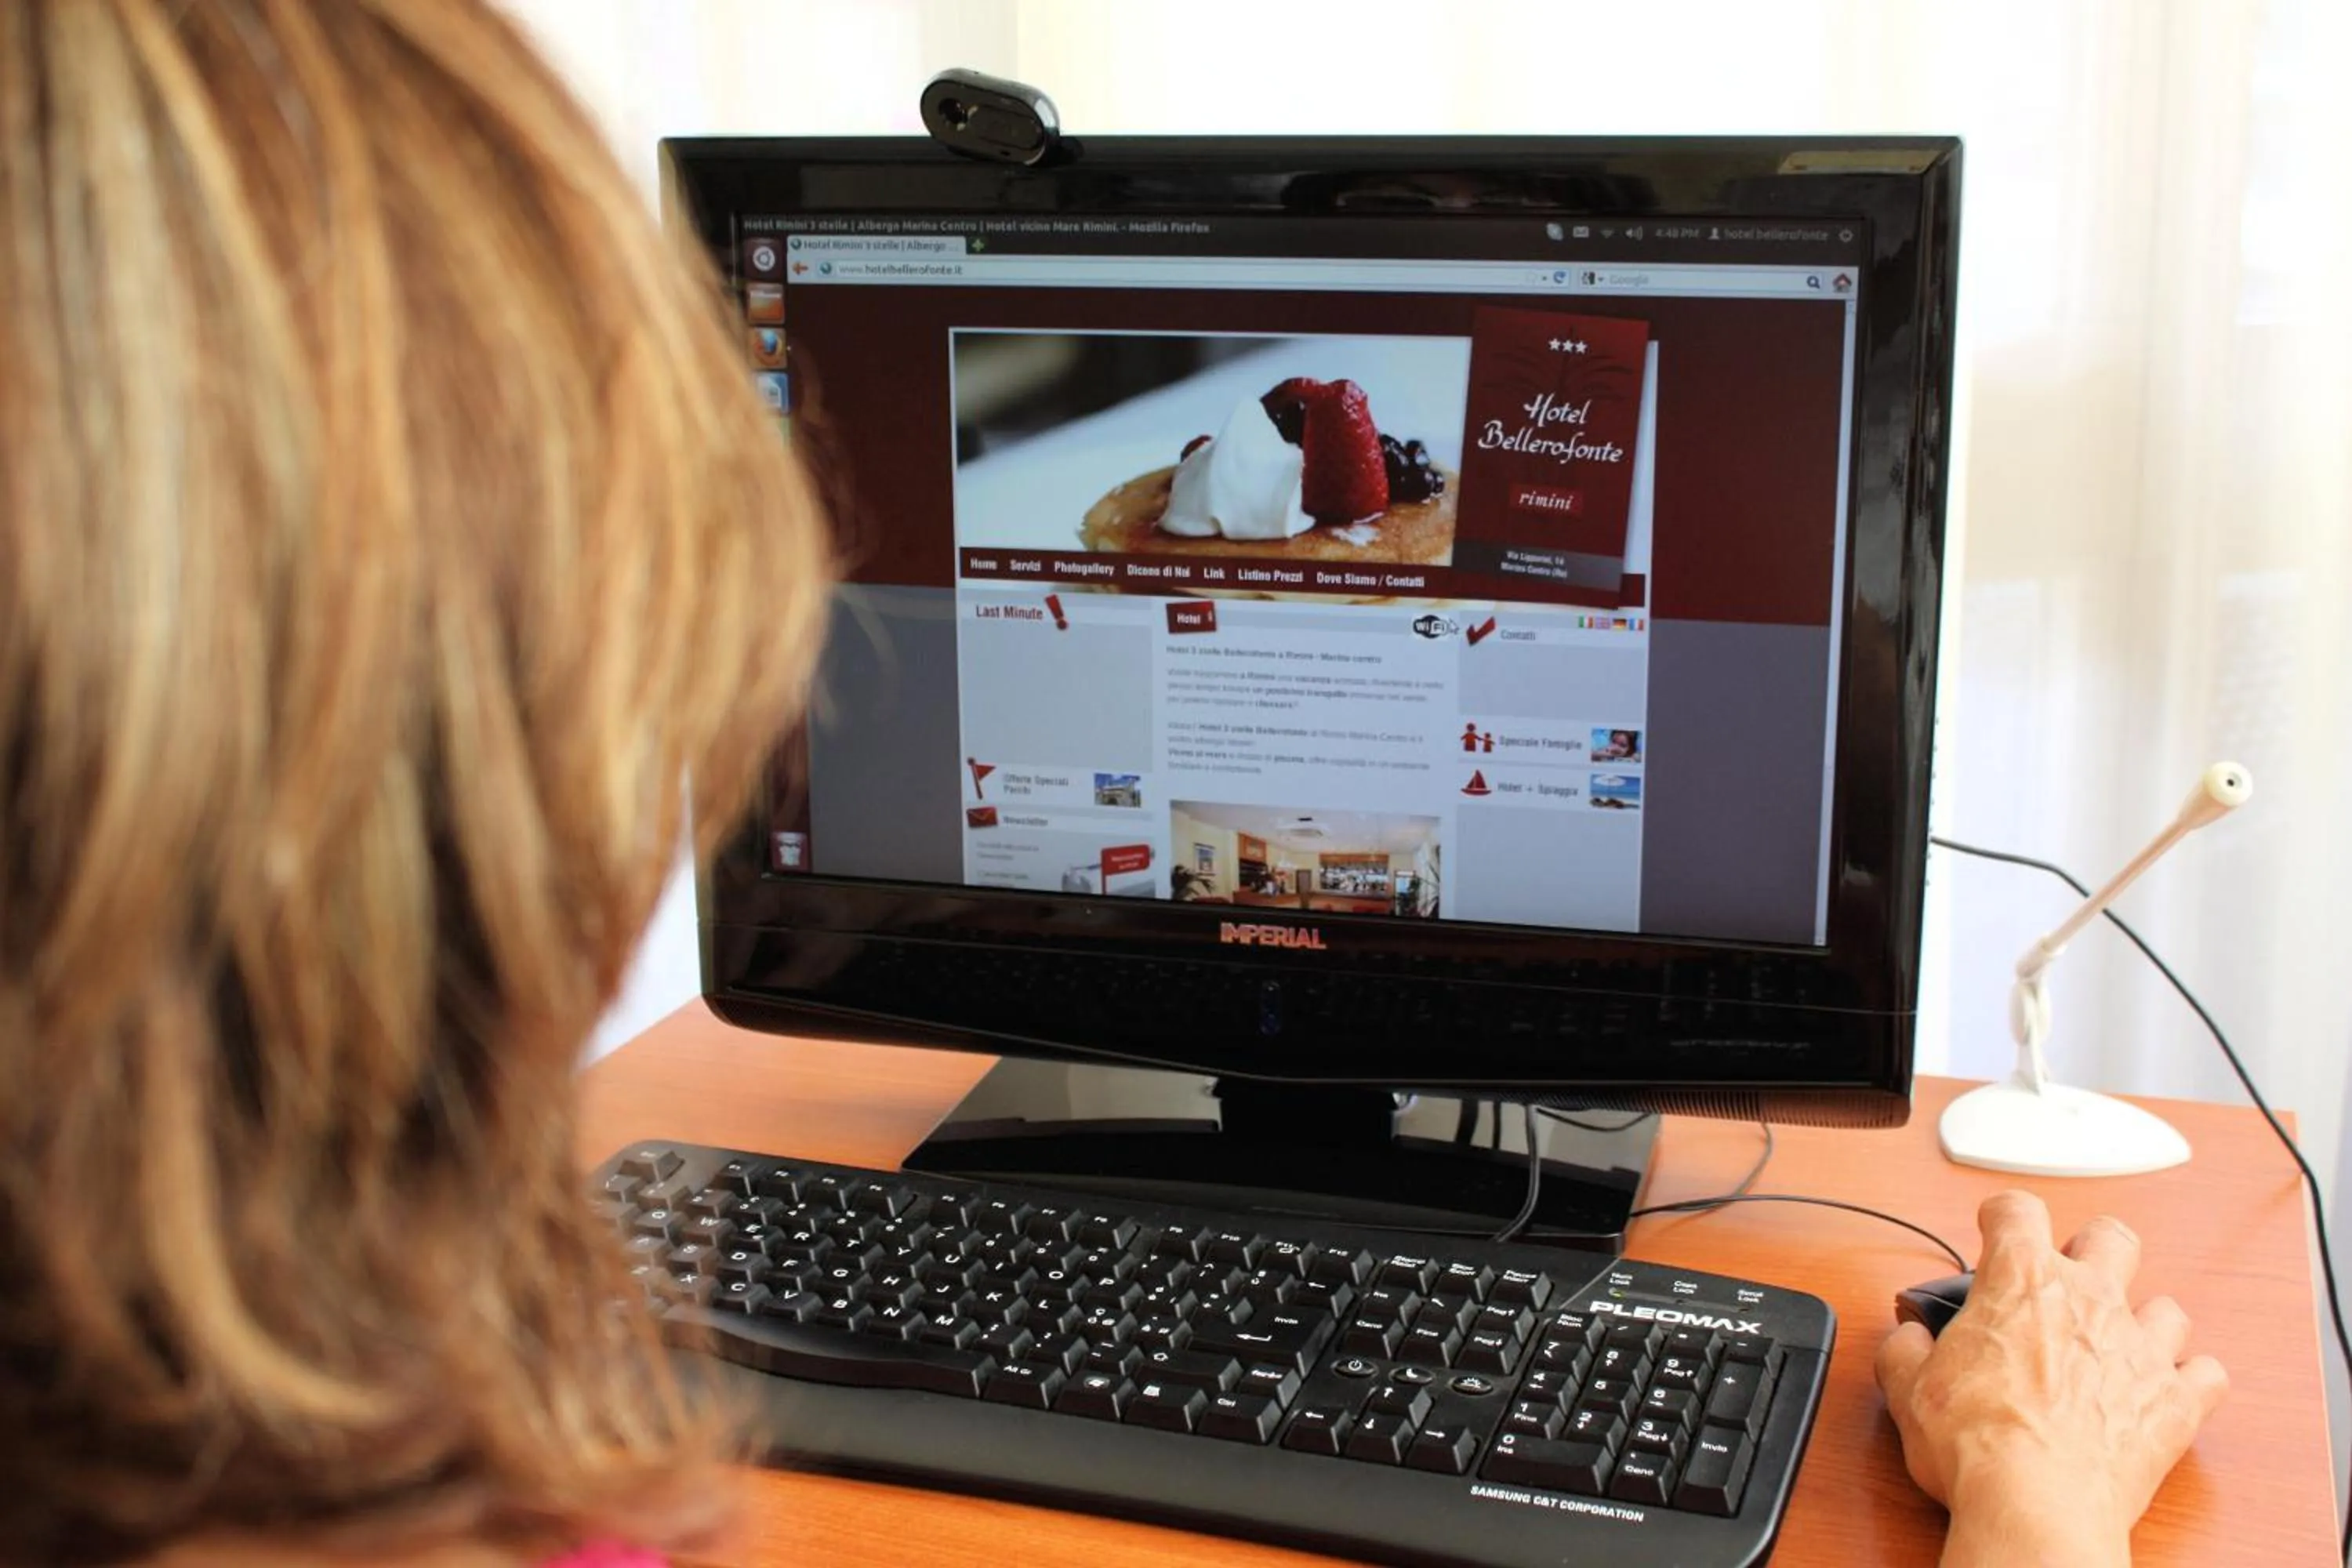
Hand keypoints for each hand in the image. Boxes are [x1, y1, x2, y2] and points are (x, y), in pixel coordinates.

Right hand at [1875, 1191, 2227, 1566]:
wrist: (2036, 1504)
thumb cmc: (1976, 1444)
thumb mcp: (1908, 1389)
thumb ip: (1907, 1349)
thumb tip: (1909, 1339)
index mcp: (2021, 1282)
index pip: (2017, 1210)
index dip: (2003, 1216)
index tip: (1996, 1229)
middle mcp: (2091, 1299)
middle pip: (2111, 1236)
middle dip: (2093, 1250)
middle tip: (2069, 1283)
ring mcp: (2141, 1348)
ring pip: (2166, 1306)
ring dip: (2144, 1322)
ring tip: (2117, 1348)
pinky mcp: (2175, 1402)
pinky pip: (2208, 1374)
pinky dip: (2190, 1381)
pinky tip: (2165, 1392)